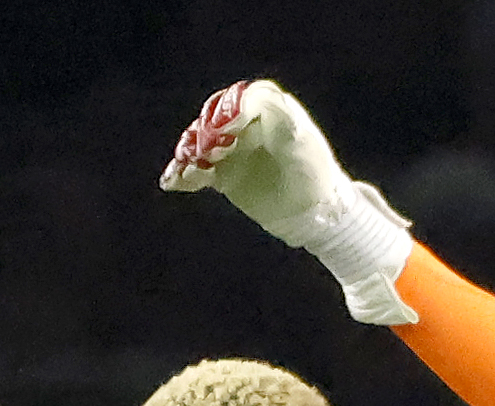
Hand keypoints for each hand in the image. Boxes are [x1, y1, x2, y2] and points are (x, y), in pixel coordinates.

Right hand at [159, 80, 416, 325]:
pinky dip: (185, 175)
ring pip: (202, 145)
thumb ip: (283, 122)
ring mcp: (236, 151)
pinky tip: (174, 184)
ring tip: (187, 170)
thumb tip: (259, 101)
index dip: (229, 111)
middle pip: (215, 120)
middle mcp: (251, 127)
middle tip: (201, 151)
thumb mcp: (302, 147)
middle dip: (204, 133)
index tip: (222, 131)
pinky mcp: (225, 176)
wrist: (320, 217)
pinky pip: (198, 171)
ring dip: (190, 154)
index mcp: (273, 112)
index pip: (243, 100)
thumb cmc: (318, 180)